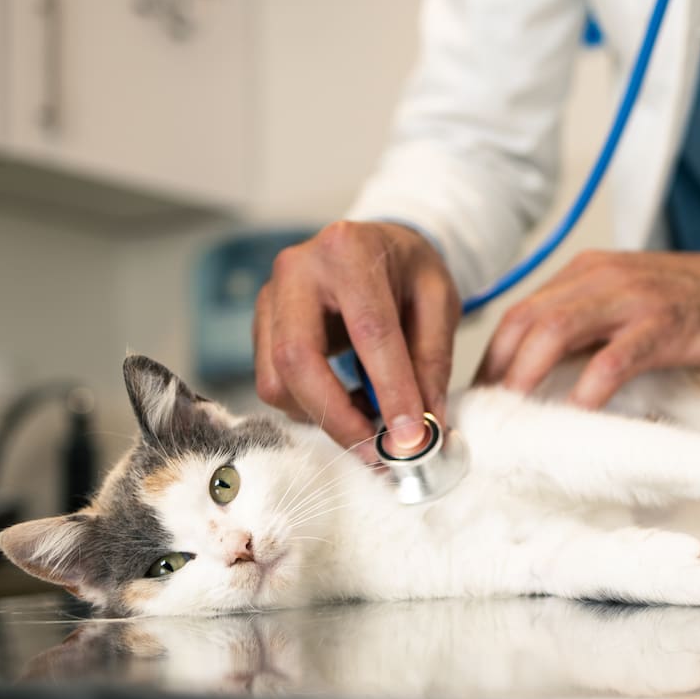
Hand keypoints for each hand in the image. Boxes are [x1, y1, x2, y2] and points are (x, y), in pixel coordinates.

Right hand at [255, 221, 459, 455]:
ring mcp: (269, 297)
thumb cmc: (407, 270)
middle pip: (297, 358)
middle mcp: (298, 269)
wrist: (375, 247)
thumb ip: (432, 361)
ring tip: (368, 419)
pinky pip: (273, 382)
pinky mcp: (261, 325)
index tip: (411, 436)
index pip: (369, 331)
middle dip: (337, 416)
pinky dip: (310, 407)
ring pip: (276, 379)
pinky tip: (346, 403)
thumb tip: (428, 426)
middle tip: (375, 451)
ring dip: (321, 416)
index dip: (391, 389)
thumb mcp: (438, 301)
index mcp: (349, 250)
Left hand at [476, 248, 699, 406]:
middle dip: (496, 371)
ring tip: (512, 416)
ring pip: (555, 332)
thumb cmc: (692, 303)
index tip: (479, 398)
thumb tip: (540, 378)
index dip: (491, 358)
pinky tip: (576, 413)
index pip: (519, 313)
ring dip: (525, 377)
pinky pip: (614, 358)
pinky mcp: (663, 324)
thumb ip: (585, 329)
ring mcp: (630, 298)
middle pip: (524, 322)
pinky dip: (588, 387)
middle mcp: (599, 278)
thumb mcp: (626, 304)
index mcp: (584, 272)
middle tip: (485, 417)